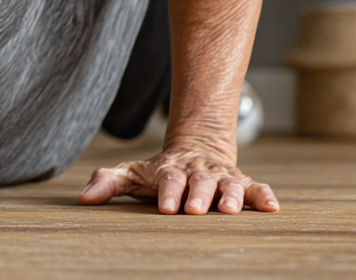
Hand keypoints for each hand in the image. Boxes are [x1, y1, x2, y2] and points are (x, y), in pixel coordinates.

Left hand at [77, 146, 278, 214]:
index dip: (168, 193)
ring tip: (231, 210)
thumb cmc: (160, 170)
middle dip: (198, 195)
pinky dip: (264, 196)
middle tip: (196, 209)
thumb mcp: (133, 173)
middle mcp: (197, 173)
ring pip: (228, 185)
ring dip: (231, 196)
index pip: (168, 180)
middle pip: (199, 182)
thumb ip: (109, 182)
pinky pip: (256, 188)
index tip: (166, 208)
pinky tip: (273, 207)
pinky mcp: (242, 183)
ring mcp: (221, 178)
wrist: (197, 146)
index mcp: (170, 171)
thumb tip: (83, 198)